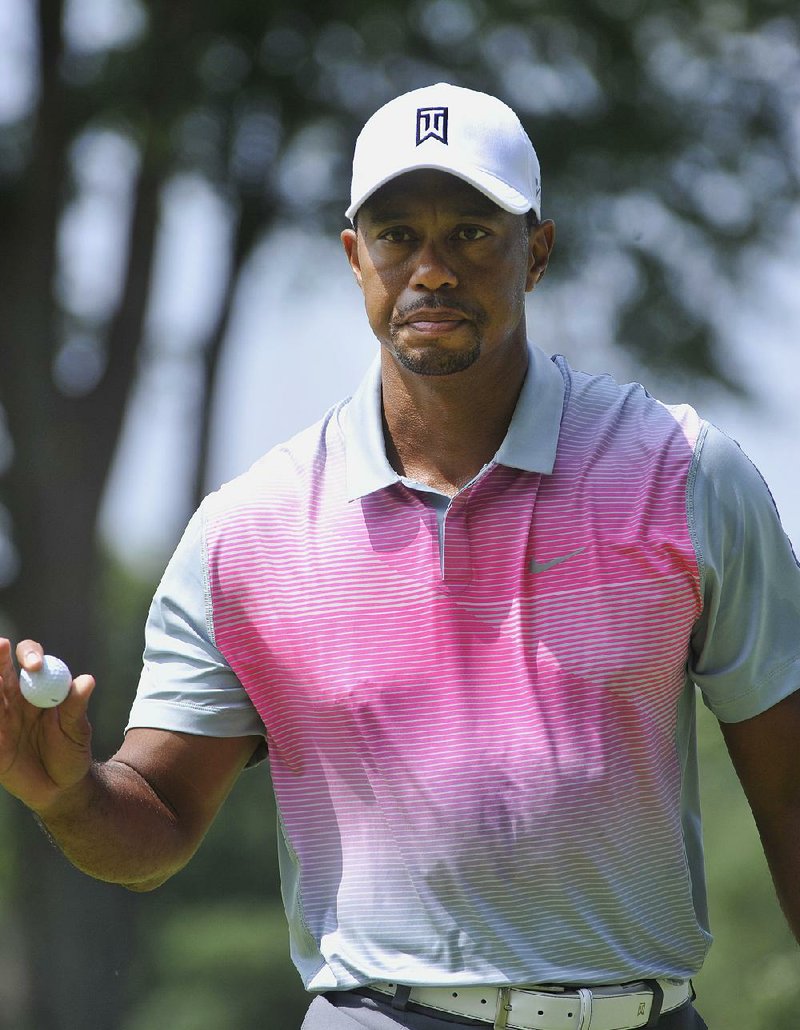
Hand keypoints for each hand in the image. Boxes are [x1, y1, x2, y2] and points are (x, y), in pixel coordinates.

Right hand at [0, 638, 94, 813]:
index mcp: (40, 688)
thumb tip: (87, 681)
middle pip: (0, 670)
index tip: (35, 666)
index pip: (32, 660)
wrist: (61, 788)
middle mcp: (15, 698)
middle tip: (0, 646)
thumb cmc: (72, 752)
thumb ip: (76, 707)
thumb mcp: (77, 731)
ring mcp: (1, 718)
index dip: (30, 656)